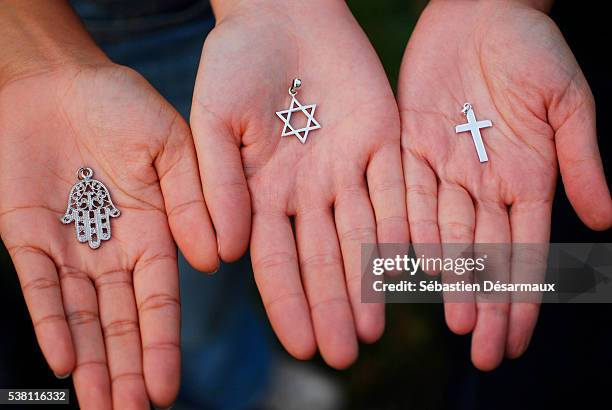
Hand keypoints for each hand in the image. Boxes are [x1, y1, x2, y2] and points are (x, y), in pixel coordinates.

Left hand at [0, 63, 216, 407]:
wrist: (57, 80)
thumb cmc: (122, 105)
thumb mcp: (173, 145)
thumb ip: (192, 200)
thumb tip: (210, 261)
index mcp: (155, 231)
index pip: (160, 300)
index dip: (162, 344)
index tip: (165, 388)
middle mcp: (114, 249)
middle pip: (121, 322)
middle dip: (127, 369)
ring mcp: (70, 246)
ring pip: (80, 317)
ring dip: (91, 363)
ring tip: (100, 408)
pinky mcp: (26, 235)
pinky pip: (38, 286)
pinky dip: (48, 322)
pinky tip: (61, 360)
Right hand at [192, 0, 408, 367]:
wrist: (280, 11)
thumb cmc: (234, 62)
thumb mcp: (211, 121)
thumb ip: (218, 185)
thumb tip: (225, 254)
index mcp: (262, 191)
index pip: (274, 258)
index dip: (286, 301)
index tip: (299, 345)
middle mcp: (307, 190)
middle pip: (322, 257)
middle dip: (331, 304)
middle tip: (343, 354)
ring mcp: (346, 168)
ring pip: (361, 233)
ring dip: (368, 280)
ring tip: (373, 328)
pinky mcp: (382, 140)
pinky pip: (397, 188)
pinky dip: (404, 226)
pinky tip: (409, 265)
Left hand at [398, 0, 610, 369]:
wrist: (480, 11)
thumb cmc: (533, 49)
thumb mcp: (568, 101)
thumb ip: (580, 160)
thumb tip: (605, 220)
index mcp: (525, 177)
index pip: (524, 250)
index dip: (520, 295)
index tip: (516, 340)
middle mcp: (483, 184)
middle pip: (483, 254)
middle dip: (484, 302)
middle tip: (481, 351)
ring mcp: (445, 170)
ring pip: (444, 235)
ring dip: (448, 280)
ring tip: (452, 322)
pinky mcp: (409, 151)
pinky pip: (407, 197)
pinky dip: (408, 232)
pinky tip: (409, 268)